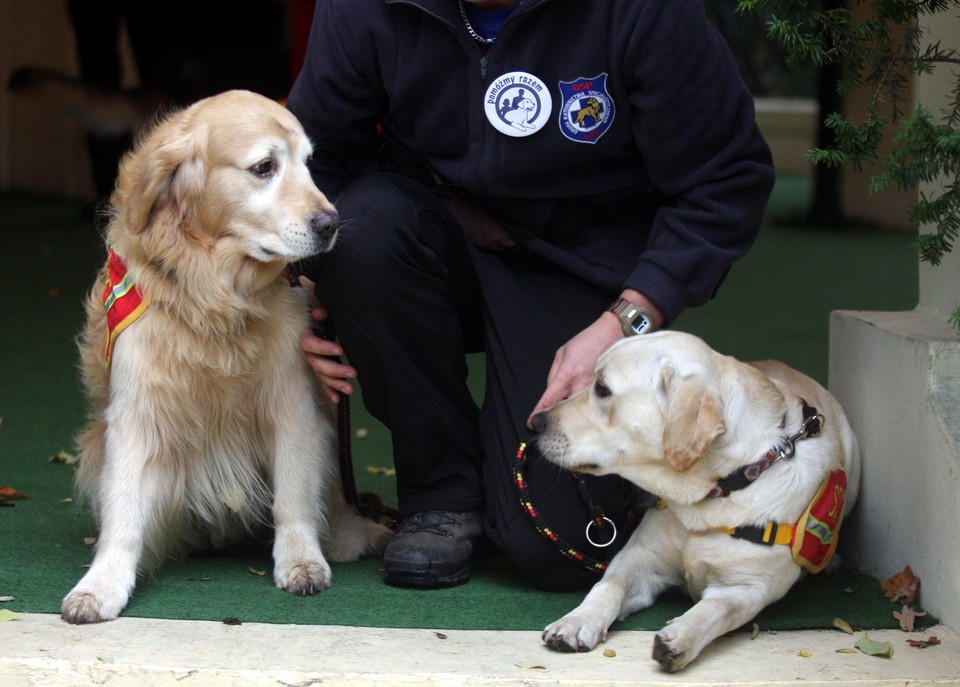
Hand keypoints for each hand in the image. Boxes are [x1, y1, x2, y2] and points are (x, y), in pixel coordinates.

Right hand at [298, 277, 356, 403]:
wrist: (317, 307)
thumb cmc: (319, 302)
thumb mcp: (320, 300)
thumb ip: (320, 305)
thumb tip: (318, 314)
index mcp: (305, 334)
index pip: (309, 345)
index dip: (323, 349)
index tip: (340, 350)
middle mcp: (308, 350)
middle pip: (317, 365)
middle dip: (335, 371)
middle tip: (353, 373)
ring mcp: (315, 359)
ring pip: (322, 375)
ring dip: (335, 384)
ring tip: (350, 390)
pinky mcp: (322, 364)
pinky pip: (324, 380)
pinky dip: (330, 390)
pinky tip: (338, 399)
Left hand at [527, 313, 622, 427]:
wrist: (613, 334)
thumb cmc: (588, 342)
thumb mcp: (562, 353)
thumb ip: (553, 374)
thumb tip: (550, 392)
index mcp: (567, 375)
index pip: (549, 399)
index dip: (539, 413)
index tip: (532, 422)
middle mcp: (580, 385)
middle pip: (564, 410)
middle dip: (556, 417)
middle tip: (550, 423)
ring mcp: (594, 391)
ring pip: (579, 412)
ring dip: (572, 415)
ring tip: (568, 419)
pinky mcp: (605, 392)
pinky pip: (592, 406)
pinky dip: (586, 409)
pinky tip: (585, 410)